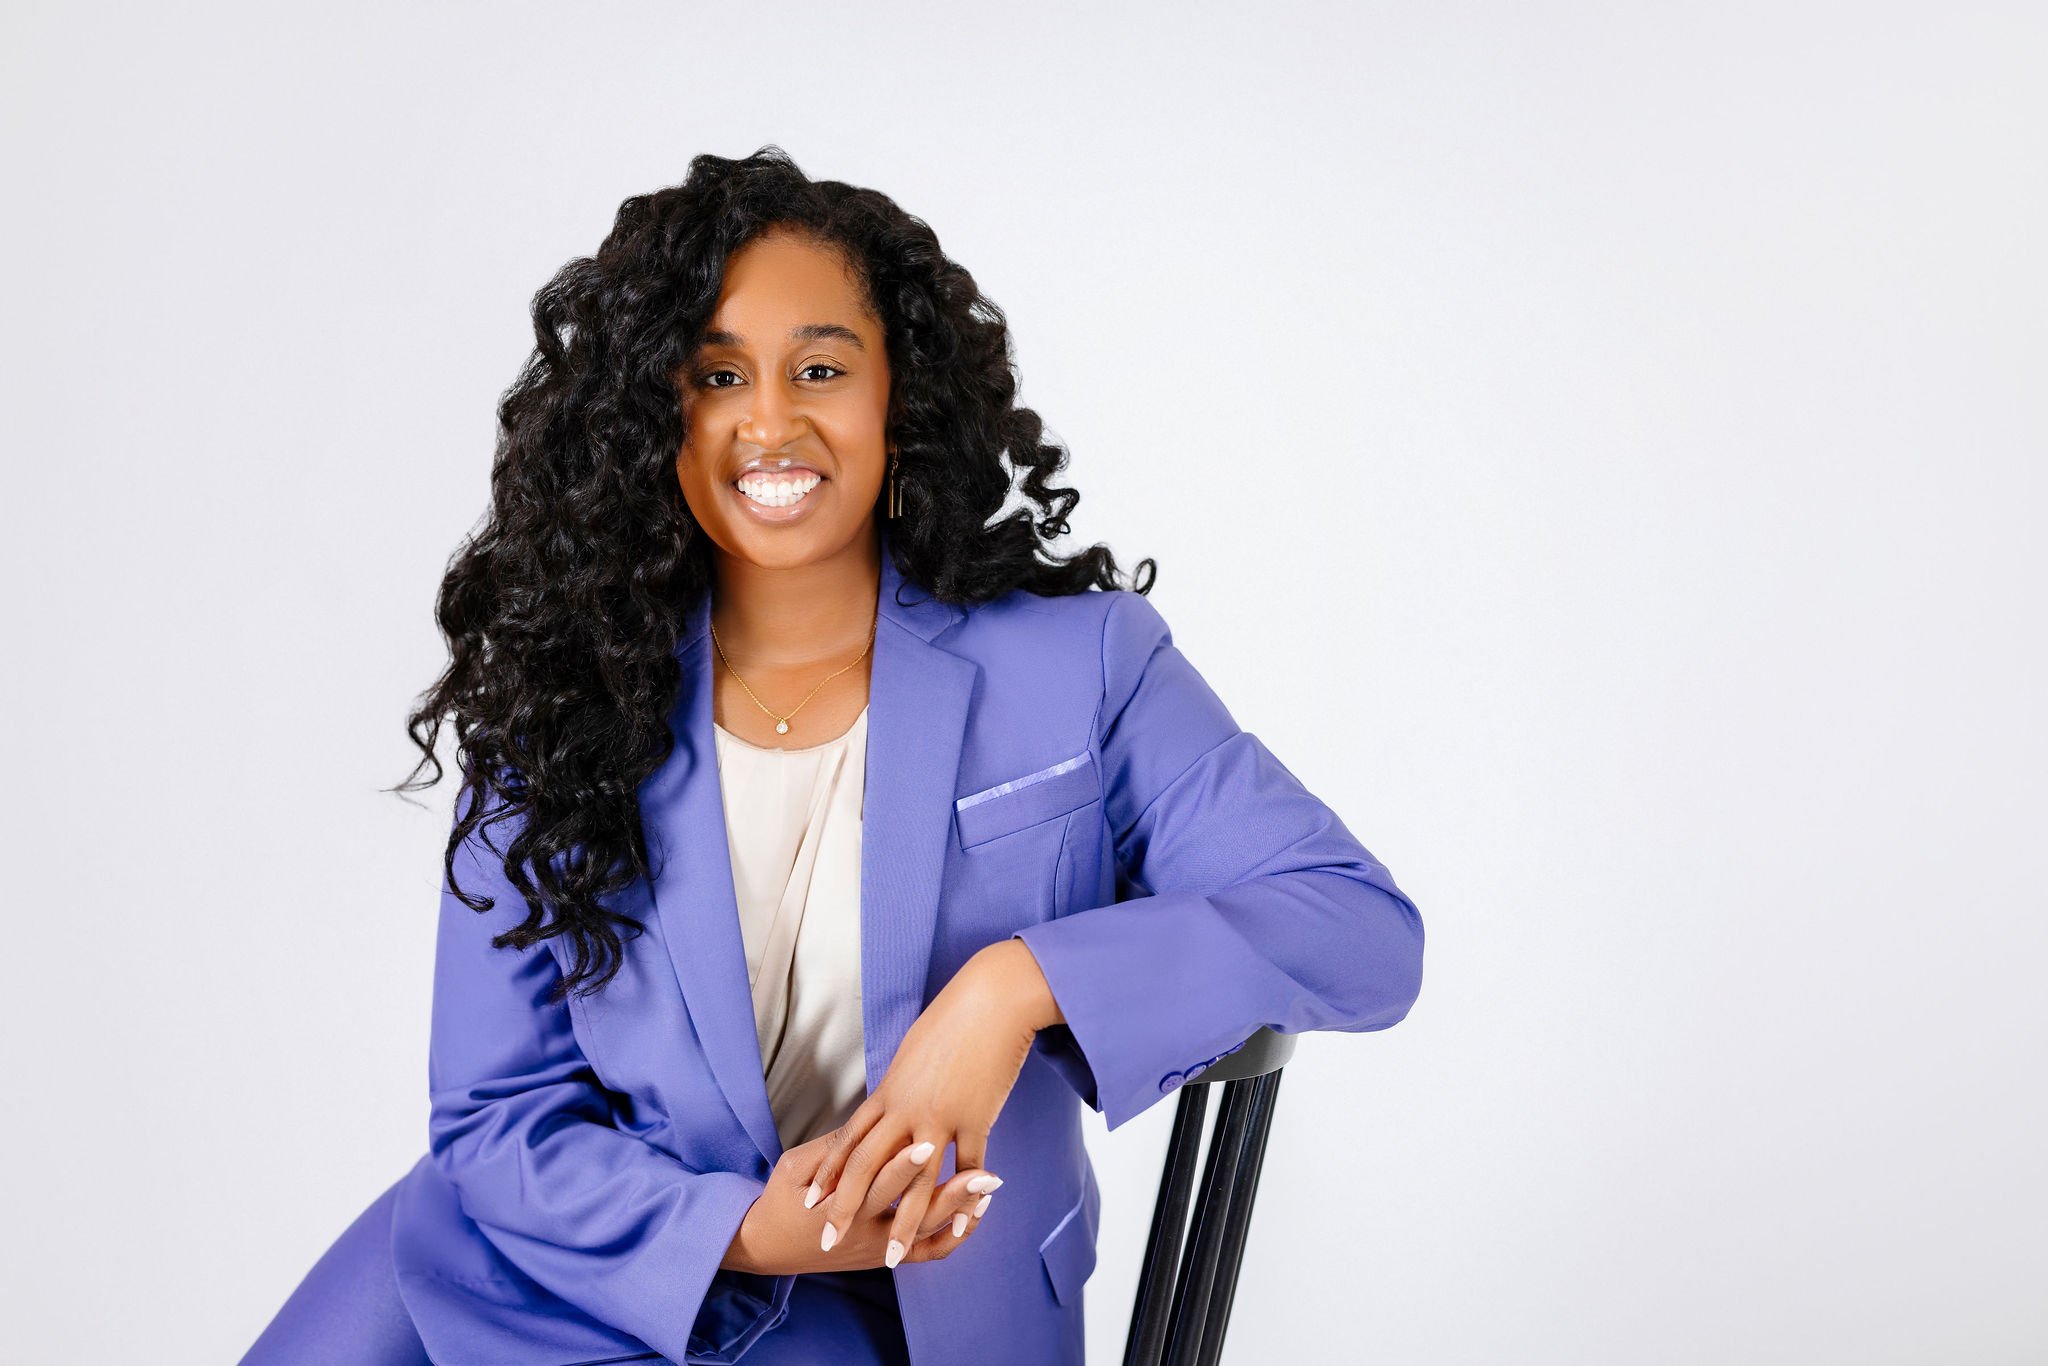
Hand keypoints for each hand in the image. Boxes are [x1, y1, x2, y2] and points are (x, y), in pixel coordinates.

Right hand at [723, 1127, 999, 1275]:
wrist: (768, 1245)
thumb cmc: (780, 1197)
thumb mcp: (795, 1166)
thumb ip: (833, 1148)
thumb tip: (871, 1123)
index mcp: (838, 1203)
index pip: (877, 1182)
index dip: (903, 1164)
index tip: (929, 1141)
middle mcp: (863, 1230)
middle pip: (913, 1211)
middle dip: (949, 1192)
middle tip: (982, 1174)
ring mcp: (878, 1246)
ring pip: (927, 1232)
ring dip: (960, 1210)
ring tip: (989, 1184)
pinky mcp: (887, 1256)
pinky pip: (928, 1252)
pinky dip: (954, 1235)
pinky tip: (977, 1211)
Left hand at [799, 943, 1051, 1267]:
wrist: (991, 1001)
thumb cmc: (951, 1019)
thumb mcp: (912, 1054)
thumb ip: (898, 1088)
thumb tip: (888, 1105)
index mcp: (888, 1091)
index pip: (849, 1140)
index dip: (828, 1174)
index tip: (810, 1202)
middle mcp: (908, 1109)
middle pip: (869, 1167)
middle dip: (846, 1208)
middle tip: (827, 1240)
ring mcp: (942, 1117)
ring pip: (916, 1182)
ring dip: (903, 1224)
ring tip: (891, 1257)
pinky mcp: (976, 1119)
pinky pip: (967, 1168)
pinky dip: (965, 1199)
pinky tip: (962, 1226)